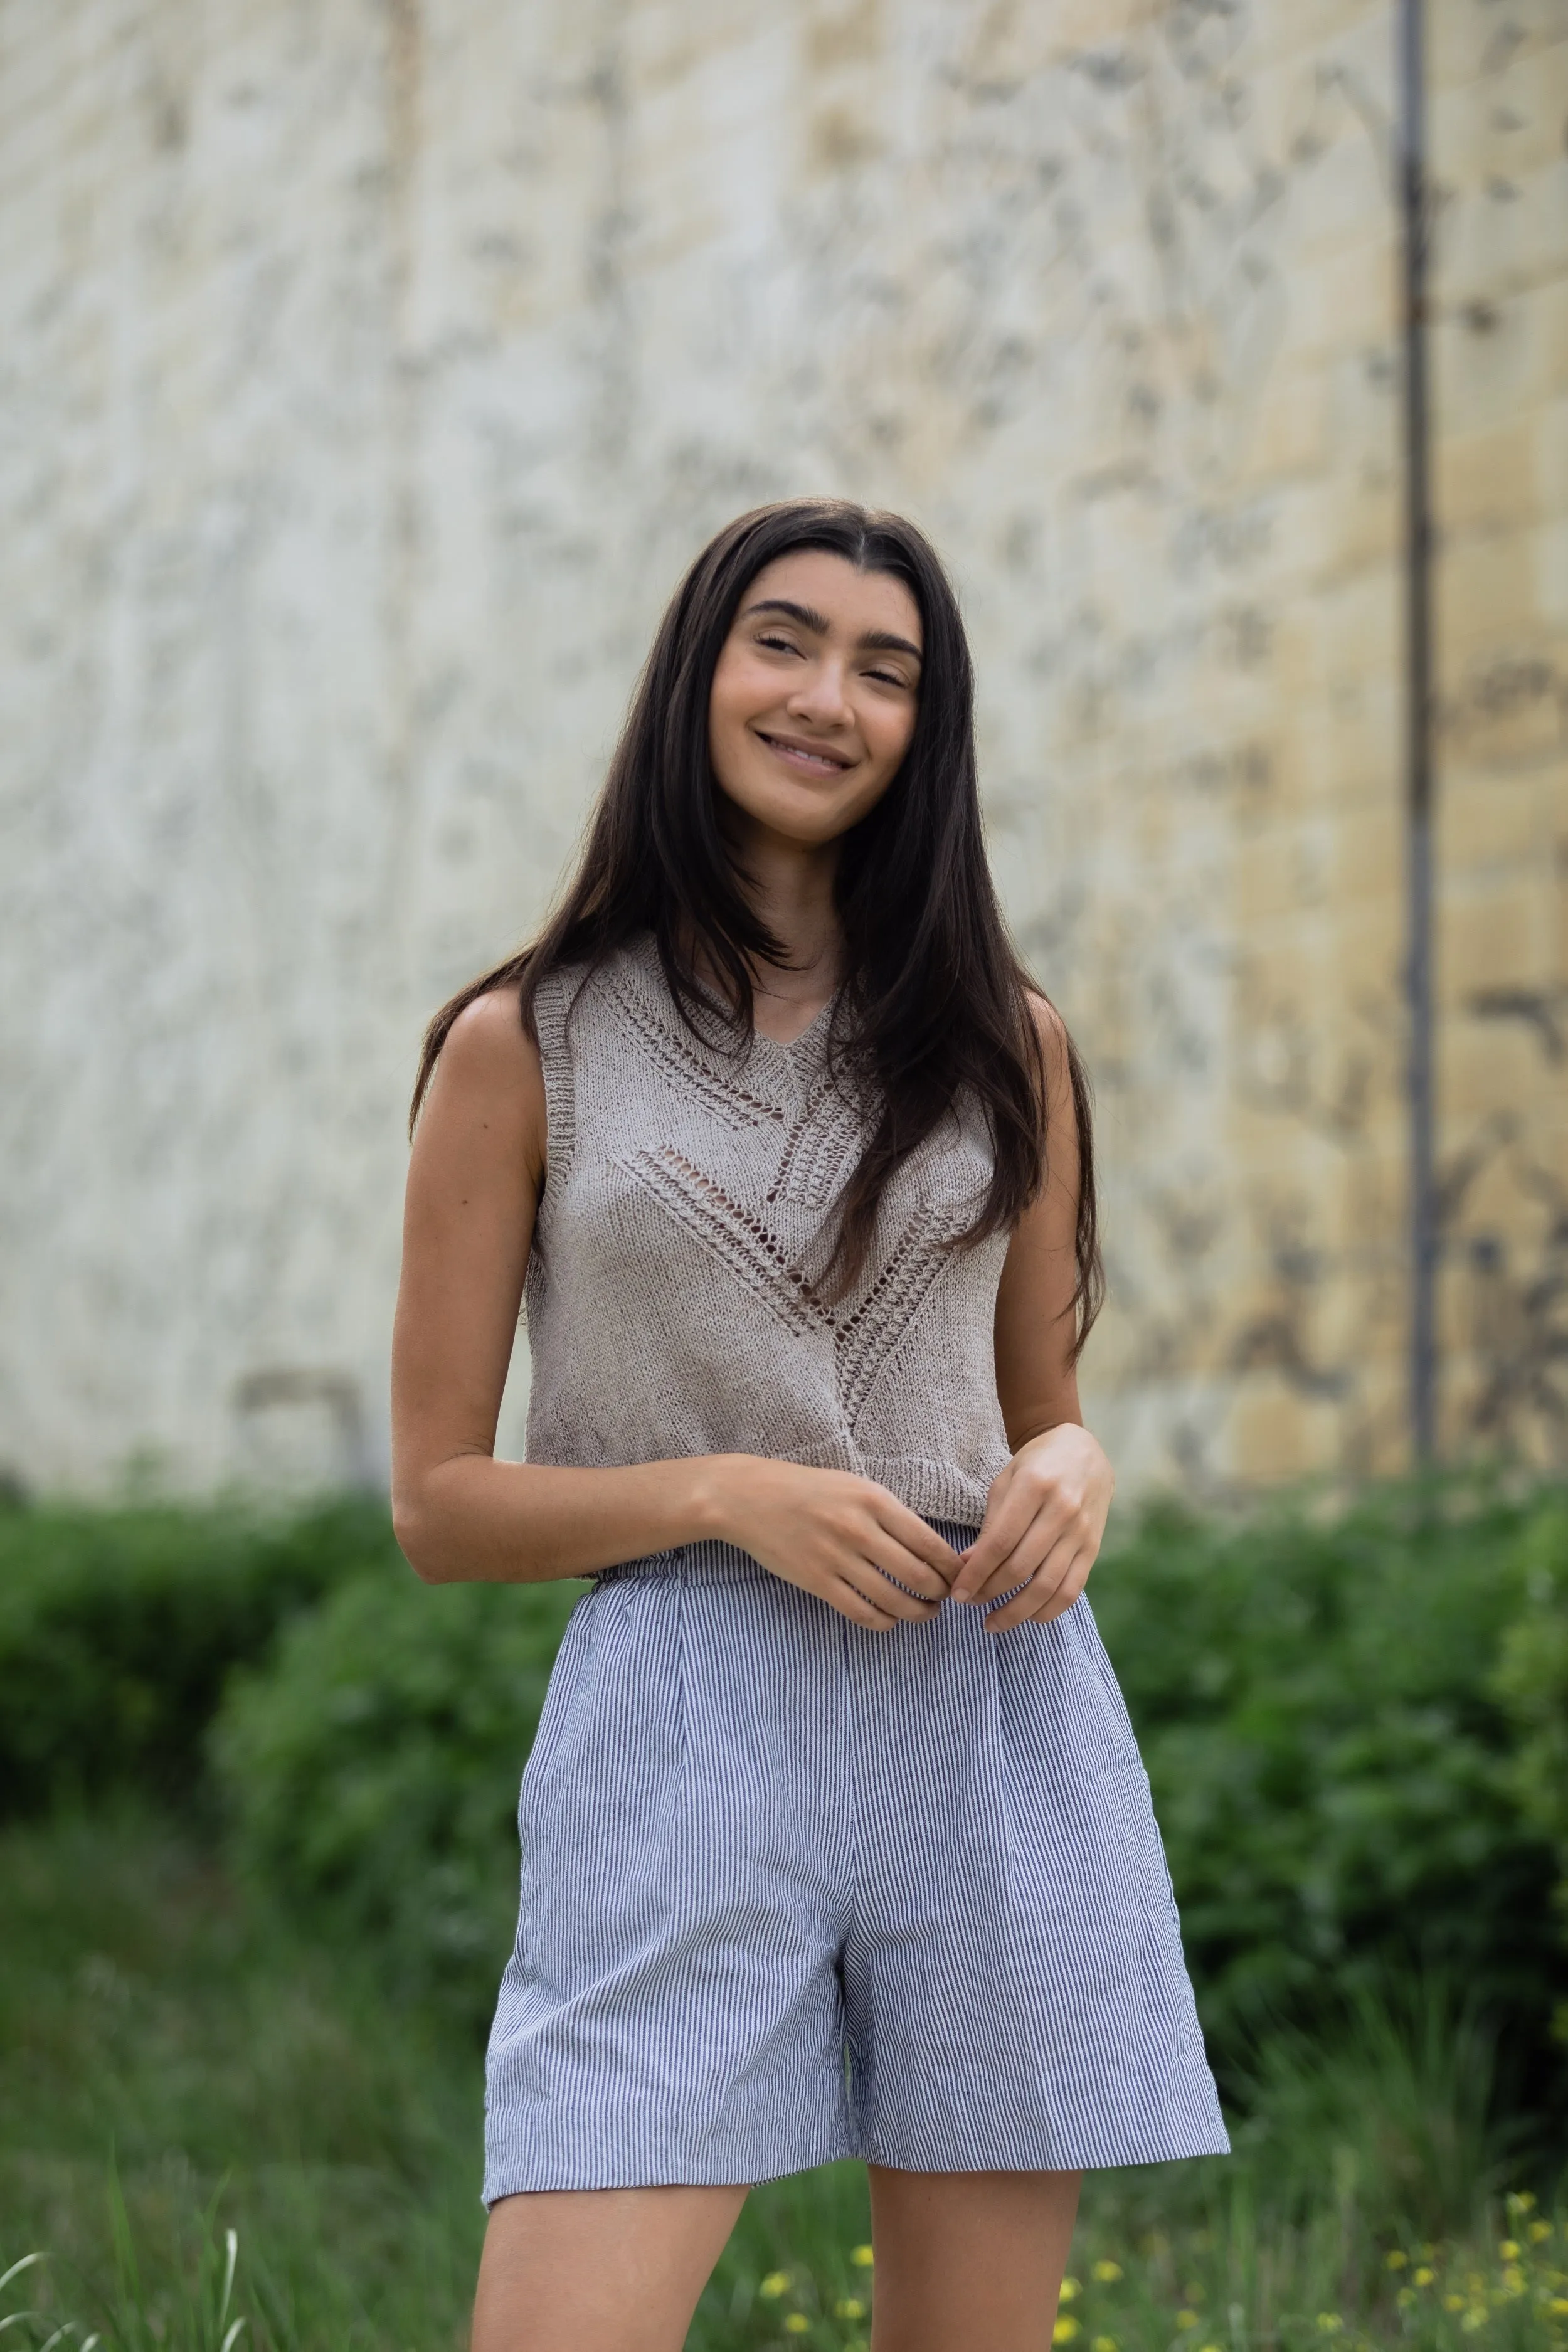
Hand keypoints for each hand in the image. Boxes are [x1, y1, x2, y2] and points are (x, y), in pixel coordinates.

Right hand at [703, 1457, 961, 1630]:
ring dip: (918, 1613)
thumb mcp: (854, 1486)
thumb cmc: (806, 1489)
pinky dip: (884, 1622)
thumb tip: (929, 1547)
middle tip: (946, 1598)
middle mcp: (859, 1529)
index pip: (930, 1543)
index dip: (952, 1567)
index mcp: (874, 1500)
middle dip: (941, 1593)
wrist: (748, 1498)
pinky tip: (890, 1620)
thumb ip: (889, 1513)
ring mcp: (836, 1558)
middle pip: (919, 1576)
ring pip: (893, 1600)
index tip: (960, 1576)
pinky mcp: (816, 1581)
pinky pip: (861, 1612)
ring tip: (925, 1612)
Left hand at [948, 1424, 1114, 1632]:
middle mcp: (1062, 1510)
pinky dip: (1049, 1610)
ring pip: (1048, 1585)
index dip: (976, 1573)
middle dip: (990, 1592)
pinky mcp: (1093, 1548)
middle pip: (1021, 1567)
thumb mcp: (1005, 1482)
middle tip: (969, 1603)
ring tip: (993, 1623)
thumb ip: (989, 1524)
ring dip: (1017, 1611)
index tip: (957, 1593)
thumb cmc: (1035, 1466)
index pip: (1000, 1543)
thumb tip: (967, 1567)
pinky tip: (1029, 1618)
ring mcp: (1081, 1532)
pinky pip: (1072, 1589)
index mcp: (1034, 1487)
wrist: (1083, 1452)